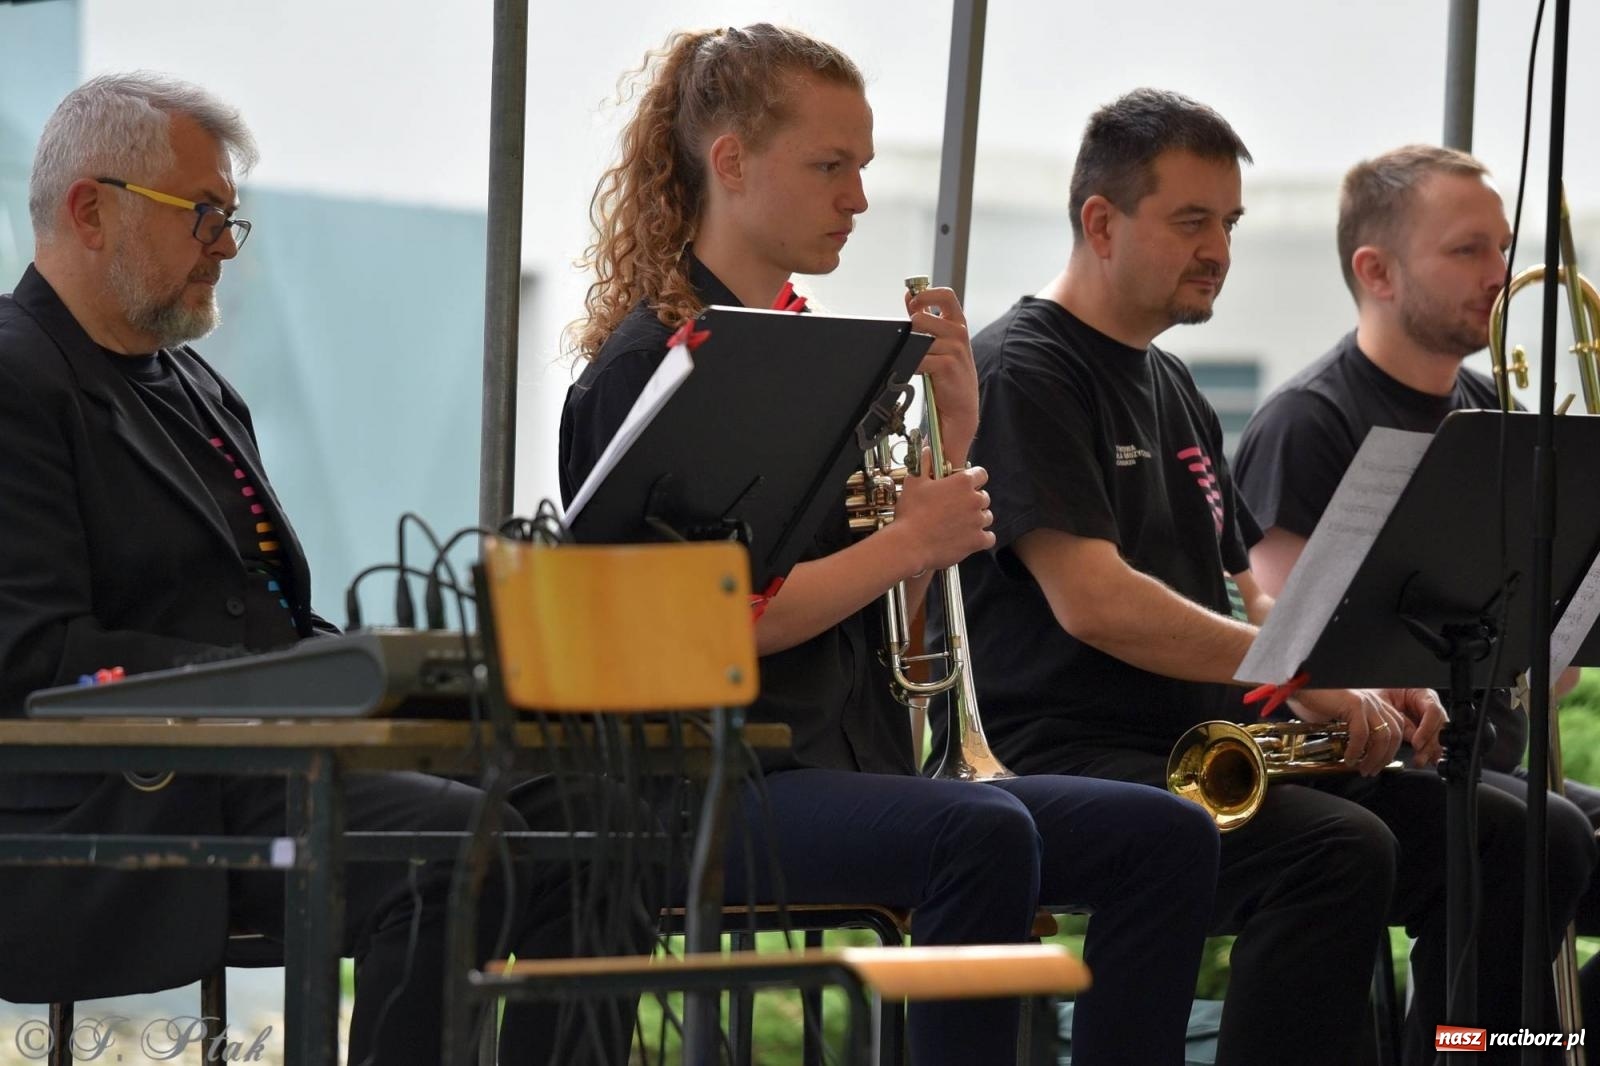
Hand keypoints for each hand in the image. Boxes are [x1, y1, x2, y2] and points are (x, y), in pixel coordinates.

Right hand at [890, 452, 994, 573]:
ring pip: (986, 517)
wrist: (909, 544)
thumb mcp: (914, 481)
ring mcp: (978, 521)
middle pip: (984, 497)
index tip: (965, 485)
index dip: (973, 479)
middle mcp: (974, 500)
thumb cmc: (911, 512)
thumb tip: (927, 448)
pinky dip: (981, 538)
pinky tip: (969, 538)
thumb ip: (924, 462)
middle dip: (972, 501)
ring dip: (977, 519)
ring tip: (959, 524)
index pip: (981, 474)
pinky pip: (989, 538)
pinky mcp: (977, 540)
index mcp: (962, 482)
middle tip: (956, 508)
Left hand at [905, 285, 977, 464]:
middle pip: (921, 318)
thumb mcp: (941, 343)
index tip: (912, 301)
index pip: (945, 295)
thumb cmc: (949, 376)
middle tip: (911, 346)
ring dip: (911, 351)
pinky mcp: (948, 365)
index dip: (926, 294)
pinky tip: (916, 373)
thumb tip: (909, 297)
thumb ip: (926, 319)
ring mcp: (955, 349)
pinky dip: (912, 365)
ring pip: (919, 338)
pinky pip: (919, 358)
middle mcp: (959, 333)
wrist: (961, 409)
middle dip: (910, 331)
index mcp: (958, 324)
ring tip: (917, 363)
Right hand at [1291, 687, 1404, 775]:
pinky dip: (1356, 750)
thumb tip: (1357, 753)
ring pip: (1383, 736)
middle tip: (1372, 770)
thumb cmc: (1314, 700)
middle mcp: (1374, 701)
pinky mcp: (1353, 704)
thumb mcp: (1340, 716)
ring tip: (1363, 769)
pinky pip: (1361, 734)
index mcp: (1374, 703)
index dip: (1394, 747)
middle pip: (1395, 734)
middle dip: (1386, 757)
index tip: (1382, 762)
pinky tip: (1349, 758)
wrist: (1299, 684)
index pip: (1397, 726)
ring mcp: (1365, 702)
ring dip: (1374, 757)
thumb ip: (1352, 729)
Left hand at [1377, 687, 1445, 766]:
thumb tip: (1412, 738)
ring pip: (1439, 736)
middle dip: (1431, 744)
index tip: (1416, 743)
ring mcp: (1430, 718)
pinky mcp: (1427, 729)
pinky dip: (1430, 752)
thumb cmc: (1381, 694)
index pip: (1432, 710)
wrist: (1375, 697)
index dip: (1427, 728)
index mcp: (1422, 693)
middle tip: (1419, 757)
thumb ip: (1399, 718)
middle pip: (1439, 726)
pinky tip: (1427, 760)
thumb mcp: (1385, 702)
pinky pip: (1433, 741)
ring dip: (1431, 751)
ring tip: (1420, 761)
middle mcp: (1429, 705)